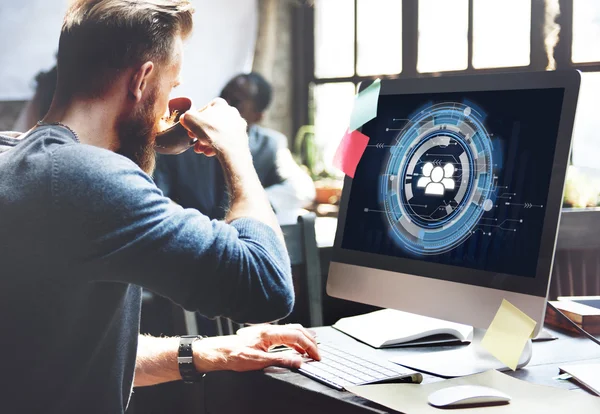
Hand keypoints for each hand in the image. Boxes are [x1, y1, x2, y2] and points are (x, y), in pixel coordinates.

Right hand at [179, 98, 248, 157]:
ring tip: (200, 149)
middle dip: (201, 133)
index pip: (204, 109)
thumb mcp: (190, 120)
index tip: (190, 128)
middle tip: (194, 141)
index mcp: (220, 104)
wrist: (231, 149)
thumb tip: (185, 118)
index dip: (195, 120)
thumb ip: (186, 116)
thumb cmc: (211, 132)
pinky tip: (210, 153)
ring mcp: (238, 125)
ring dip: (207, 141)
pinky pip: (226, 141)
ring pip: (219, 133)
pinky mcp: (242, 138)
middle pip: (212, 123)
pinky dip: (217, 147)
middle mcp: (232, 112)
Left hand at [193, 324, 319, 372]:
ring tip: (311, 350)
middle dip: (310, 341)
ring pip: (291, 330)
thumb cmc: (233, 355)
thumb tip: (298, 361)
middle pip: (297, 330)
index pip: (297, 336)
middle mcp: (269, 329)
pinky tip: (296, 348)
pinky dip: (295, 340)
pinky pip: (285, 334)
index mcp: (269, 333)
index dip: (309, 346)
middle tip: (318, 353)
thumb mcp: (258, 362)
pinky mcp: (264, 335)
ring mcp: (267, 331)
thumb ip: (280, 360)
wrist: (219, 352)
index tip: (316, 356)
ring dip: (303, 339)